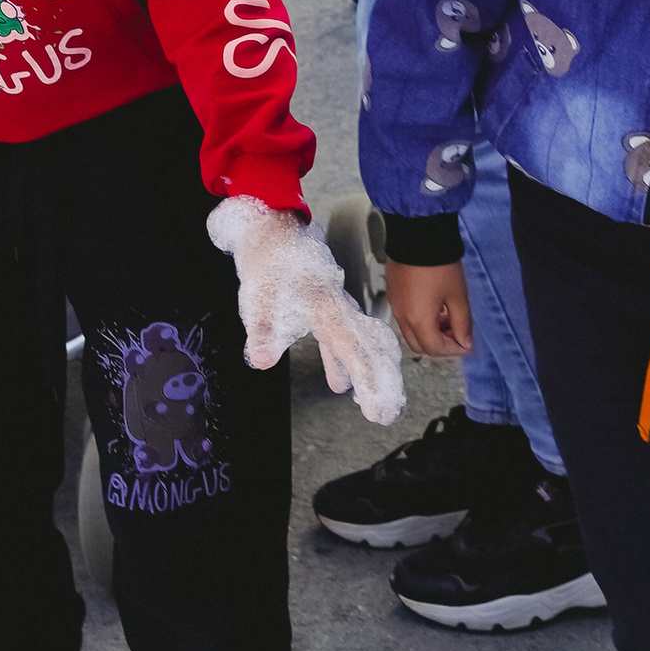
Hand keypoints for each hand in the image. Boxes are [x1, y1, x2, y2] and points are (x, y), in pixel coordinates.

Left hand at [207, 196, 405, 426]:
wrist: (272, 234)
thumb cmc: (270, 266)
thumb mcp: (260, 301)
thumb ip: (263, 331)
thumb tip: (260, 360)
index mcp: (328, 310)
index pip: (356, 351)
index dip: (369, 381)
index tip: (378, 410)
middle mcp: (341, 311)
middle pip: (373, 350)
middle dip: (384, 384)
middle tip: (388, 416)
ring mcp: (338, 311)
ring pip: (365, 345)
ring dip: (373, 375)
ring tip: (379, 407)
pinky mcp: (328, 312)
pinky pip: (347, 342)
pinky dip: (350, 364)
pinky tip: (342, 385)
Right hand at [385, 258, 475, 361]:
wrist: (417, 236)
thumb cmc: (438, 264)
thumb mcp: (458, 296)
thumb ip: (463, 323)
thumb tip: (465, 341)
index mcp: (419, 320)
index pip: (437, 348)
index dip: (455, 349)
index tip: (468, 343)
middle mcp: (403, 317)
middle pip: (421, 346)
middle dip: (441, 344)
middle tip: (457, 332)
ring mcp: (395, 306)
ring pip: (412, 333)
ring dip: (430, 332)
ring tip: (447, 316)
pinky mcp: (393, 296)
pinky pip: (405, 319)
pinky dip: (420, 320)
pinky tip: (434, 306)